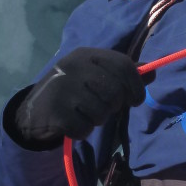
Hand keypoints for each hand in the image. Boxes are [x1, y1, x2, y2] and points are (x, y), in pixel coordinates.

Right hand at [13, 47, 147, 146]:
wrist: (34, 110)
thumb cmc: (74, 91)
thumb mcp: (95, 75)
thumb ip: (122, 74)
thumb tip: (151, 72)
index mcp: (87, 54)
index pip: (124, 65)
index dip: (136, 85)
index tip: (135, 99)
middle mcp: (73, 66)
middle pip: (115, 91)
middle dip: (114, 106)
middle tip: (104, 107)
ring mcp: (62, 88)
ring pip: (101, 112)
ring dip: (97, 119)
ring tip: (85, 114)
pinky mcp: (54, 111)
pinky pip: (84, 128)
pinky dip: (83, 131)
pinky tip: (74, 124)